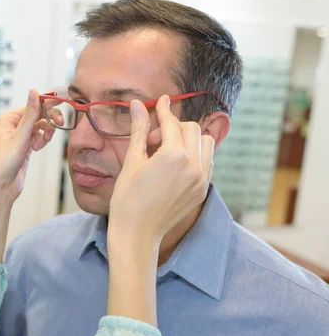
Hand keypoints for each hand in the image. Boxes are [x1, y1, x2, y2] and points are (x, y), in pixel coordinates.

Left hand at [0, 89, 55, 203]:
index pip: (32, 105)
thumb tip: (33, 91)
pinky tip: (37, 149)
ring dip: (46, 133)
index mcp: (8, 119)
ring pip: (40, 127)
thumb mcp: (20, 137)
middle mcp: (13, 125)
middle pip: (38, 115)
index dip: (48, 104)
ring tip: (41, 144)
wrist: (0, 187)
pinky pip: (38, 138)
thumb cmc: (4, 162)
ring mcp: (19, 137)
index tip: (64, 102)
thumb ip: (30, 114)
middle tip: (61, 123)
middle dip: (49, 119)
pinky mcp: (24, 147)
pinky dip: (41, 141)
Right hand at [109, 95, 214, 245]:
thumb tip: (138, 104)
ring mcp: (201, 180)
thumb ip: (139, 130)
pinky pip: (207, 163)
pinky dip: (195, 156)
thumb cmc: (128, 199)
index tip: (161, 101)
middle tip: (152, 141)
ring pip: (205, 143)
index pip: (172, 123)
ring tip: (166, 153)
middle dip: (174, 128)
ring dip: (188, 140)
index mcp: (174, 156)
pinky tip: (174, 166)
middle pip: (191, 129)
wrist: (137, 234)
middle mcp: (194, 166)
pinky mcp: (202, 191)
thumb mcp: (132, 161)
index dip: (164, 110)